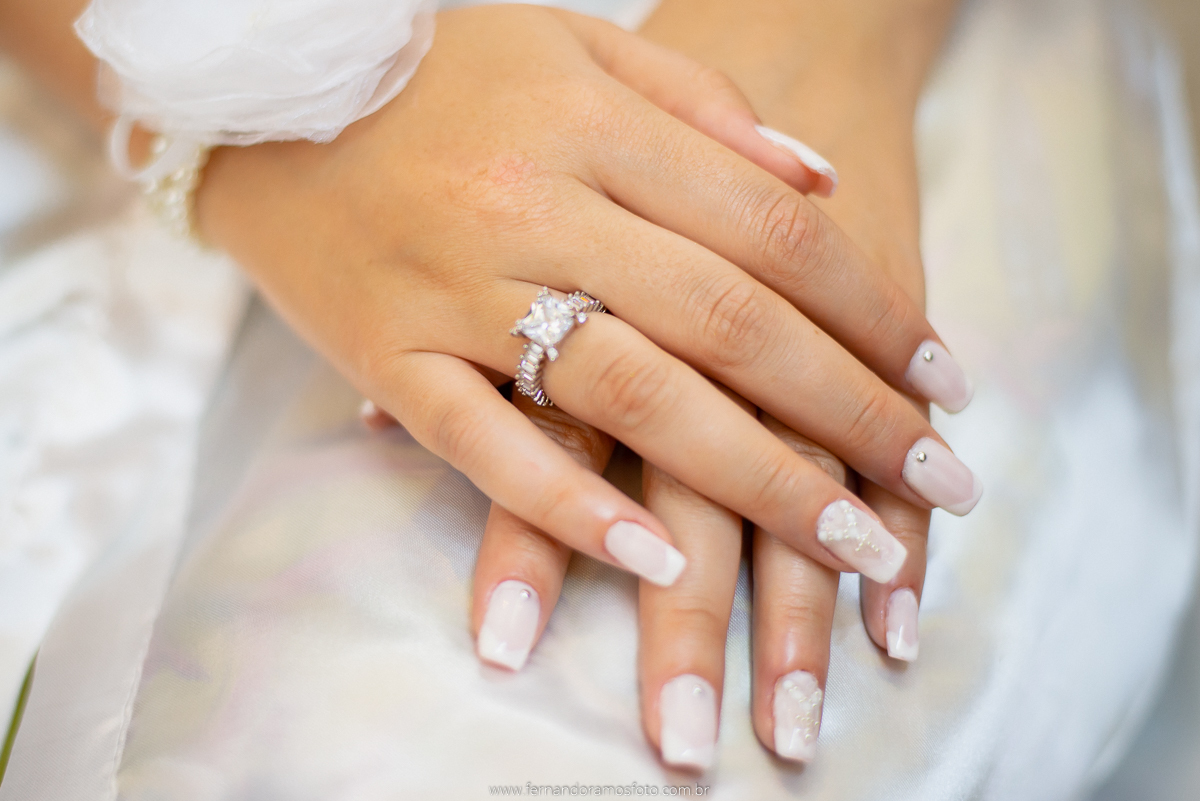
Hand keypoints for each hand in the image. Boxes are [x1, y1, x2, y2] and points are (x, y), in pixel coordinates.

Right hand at [198, 5, 977, 593]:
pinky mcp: (389, 355)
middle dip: (850, 412)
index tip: (942, 379)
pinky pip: (484, 444)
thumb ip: (703, 111)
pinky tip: (656, 559)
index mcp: (592, 126)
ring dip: (754, 478)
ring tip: (852, 544)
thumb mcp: (575, 47)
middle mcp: (537, 207)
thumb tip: (819, 180)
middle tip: (937, 479)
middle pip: (727, 322)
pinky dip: (569, 509)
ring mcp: (458, 289)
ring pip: (629, 395)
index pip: (770, 230)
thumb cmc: (436, 71)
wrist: (265, 95)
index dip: (870, 310)